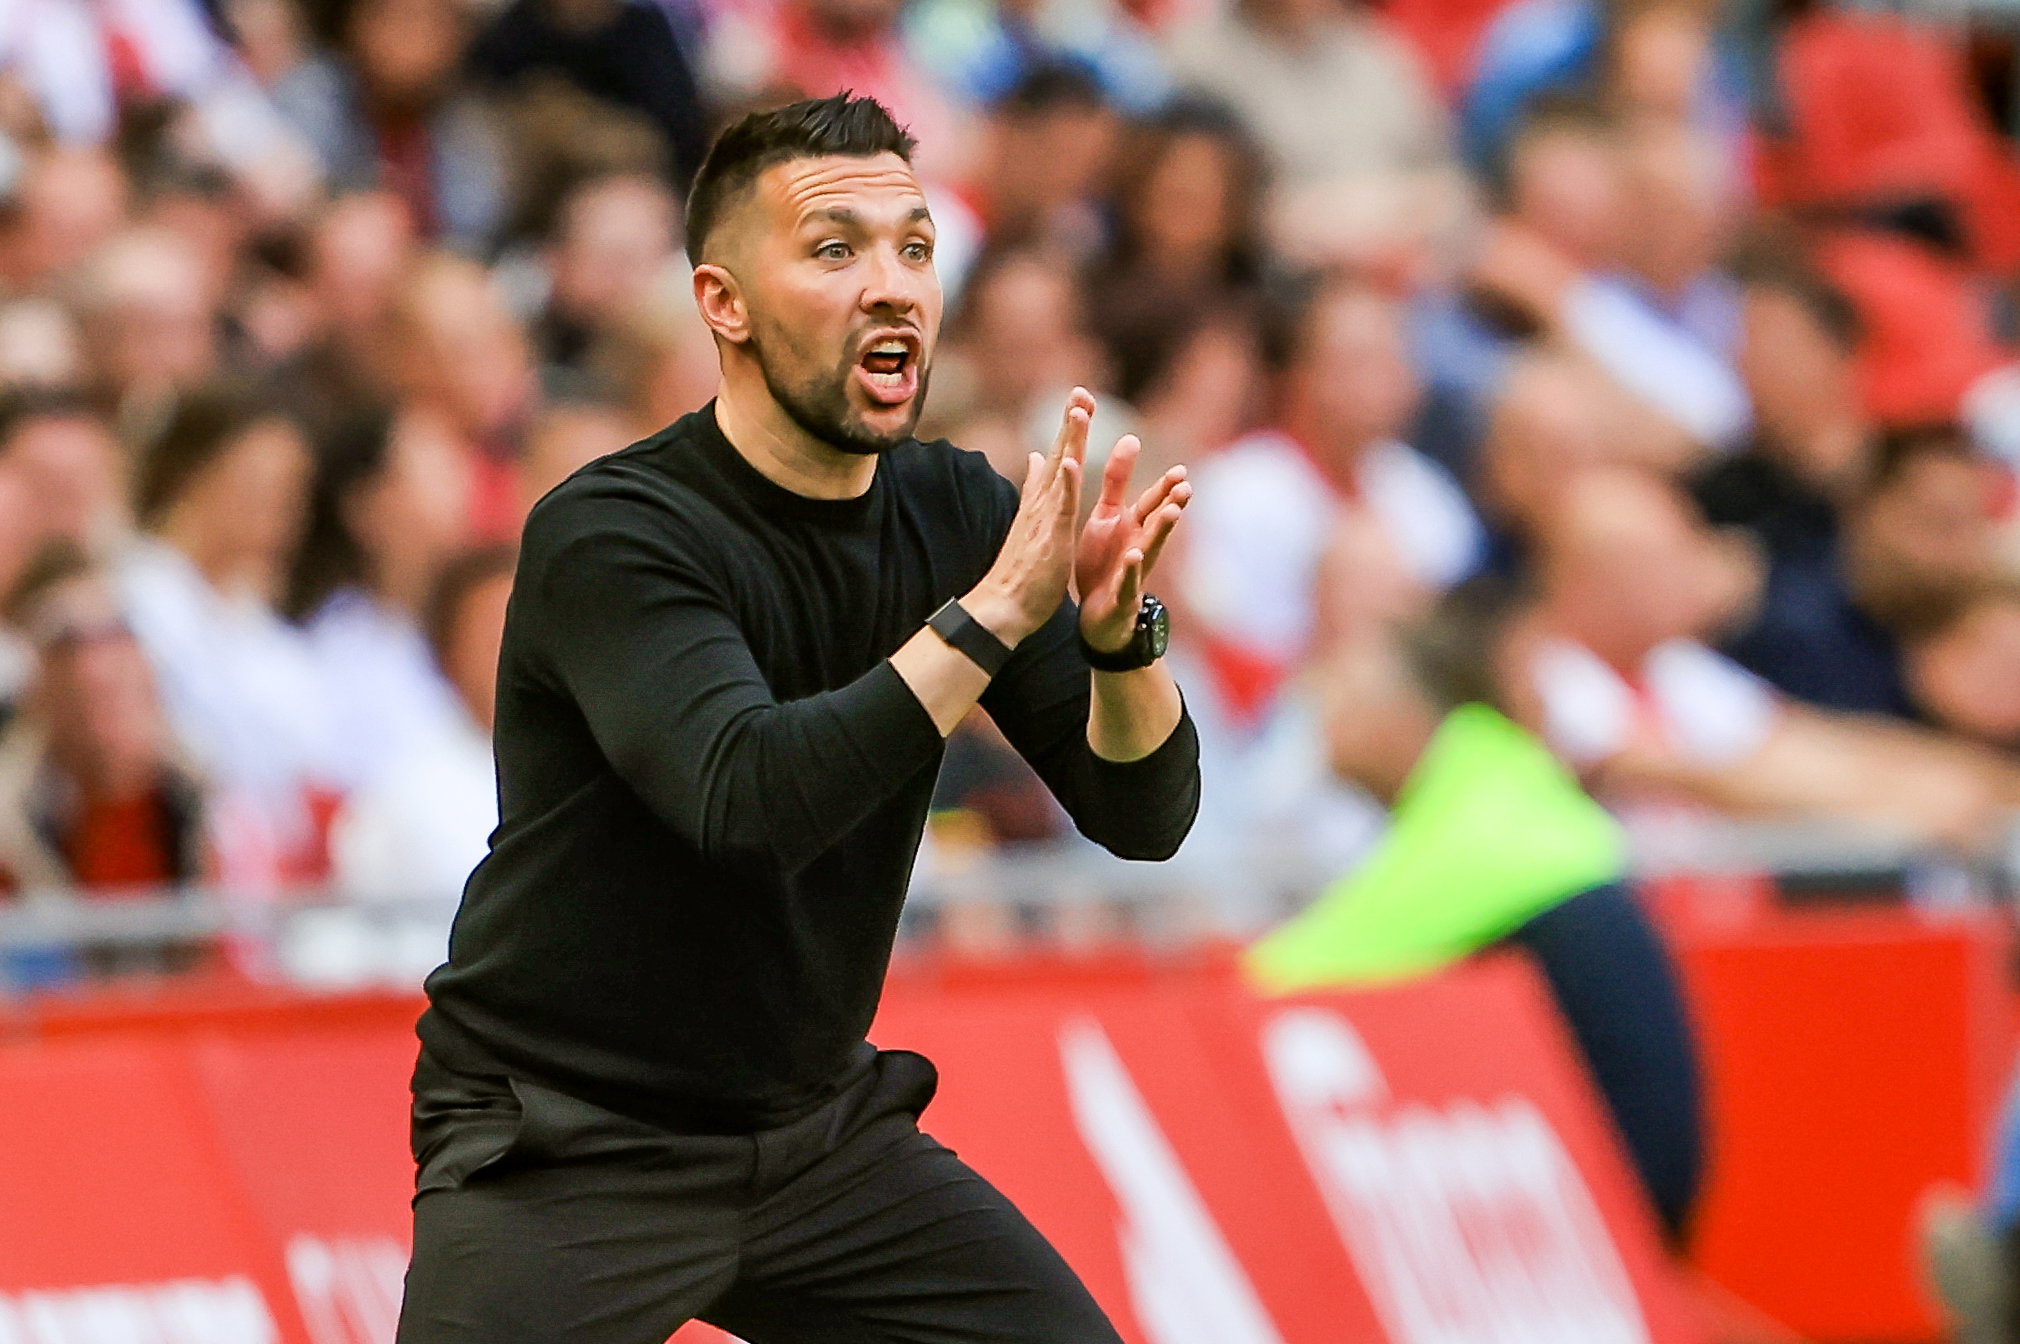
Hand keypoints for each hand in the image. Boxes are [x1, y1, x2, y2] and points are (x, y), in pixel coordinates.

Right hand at [963, 390, 1088, 644]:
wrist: (1003, 606)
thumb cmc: (1021, 571)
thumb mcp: (1033, 521)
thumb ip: (1035, 487)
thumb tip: (1035, 457)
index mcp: (1042, 501)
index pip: (1057, 456)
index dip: (1069, 428)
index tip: (1080, 399)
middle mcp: (1041, 503)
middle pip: (1058, 453)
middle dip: (1071, 421)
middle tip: (1081, 389)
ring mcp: (1044, 518)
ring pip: (1060, 471)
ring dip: (1069, 440)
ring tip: (1079, 409)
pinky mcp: (1049, 537)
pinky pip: (1060, 505)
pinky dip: (1065, 482)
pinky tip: (1071, 460)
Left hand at [1075, 404, 1189, 654]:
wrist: (1094, 613)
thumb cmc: (1104, 560)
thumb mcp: (1107, 516)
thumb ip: (1117, 481)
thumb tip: (1131, 437)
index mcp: (1132, 526)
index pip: (1152, 503)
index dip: (1166, 487)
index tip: (1182, 471)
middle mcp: (1138, 545)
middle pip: (1157, 523)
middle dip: (1172, 505)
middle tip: (1186, 488)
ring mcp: (1133, 571)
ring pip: (1150, 549)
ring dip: (1161, 532)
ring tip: (1171, 514)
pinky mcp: (1121, 595)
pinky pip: (1127, 581)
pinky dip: (1131, 570)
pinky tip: (1134, 556)